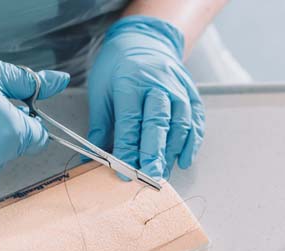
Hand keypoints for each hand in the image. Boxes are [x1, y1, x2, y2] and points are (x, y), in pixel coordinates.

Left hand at [87, 16, 204, 179]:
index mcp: (131, 82)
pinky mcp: (192, 95)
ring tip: (162, 174)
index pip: (130, 121)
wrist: (144, 40)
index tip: (123, 171)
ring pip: (180, 124)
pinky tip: (184, 160)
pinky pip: (196, 121)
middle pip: (158, 122)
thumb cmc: (118, 67)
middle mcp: (159, 84)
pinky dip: (192, 143)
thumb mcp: (101, 91)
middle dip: (154, 153)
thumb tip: (89, 158)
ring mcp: (179, 89)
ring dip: (172, 152)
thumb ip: (100, 126)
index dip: (127, 148)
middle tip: (149, 177)